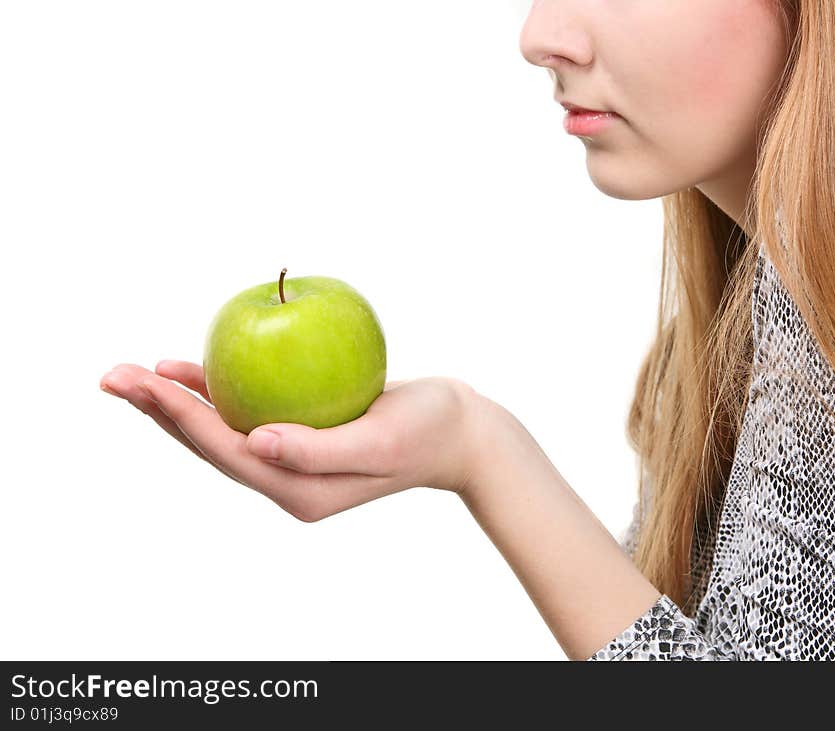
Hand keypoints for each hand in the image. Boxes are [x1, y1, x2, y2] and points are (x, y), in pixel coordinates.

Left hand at [98, 361, 485, 520]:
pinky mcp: (300, 434)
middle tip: (111, 376)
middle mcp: (287, 478)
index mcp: (299, 488)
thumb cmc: (429, 431)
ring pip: (219, 429)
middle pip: (210, 444)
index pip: (226, 451)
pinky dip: (214, 392)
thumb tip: (256, 443)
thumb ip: (320, 450)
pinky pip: (246, 412)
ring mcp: (291, 458)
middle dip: (158, 413)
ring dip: (175, 404)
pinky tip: (186, 370)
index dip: (179, 418)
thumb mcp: (382, 440)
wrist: (459, 432)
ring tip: (132, 375)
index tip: (140, 384)